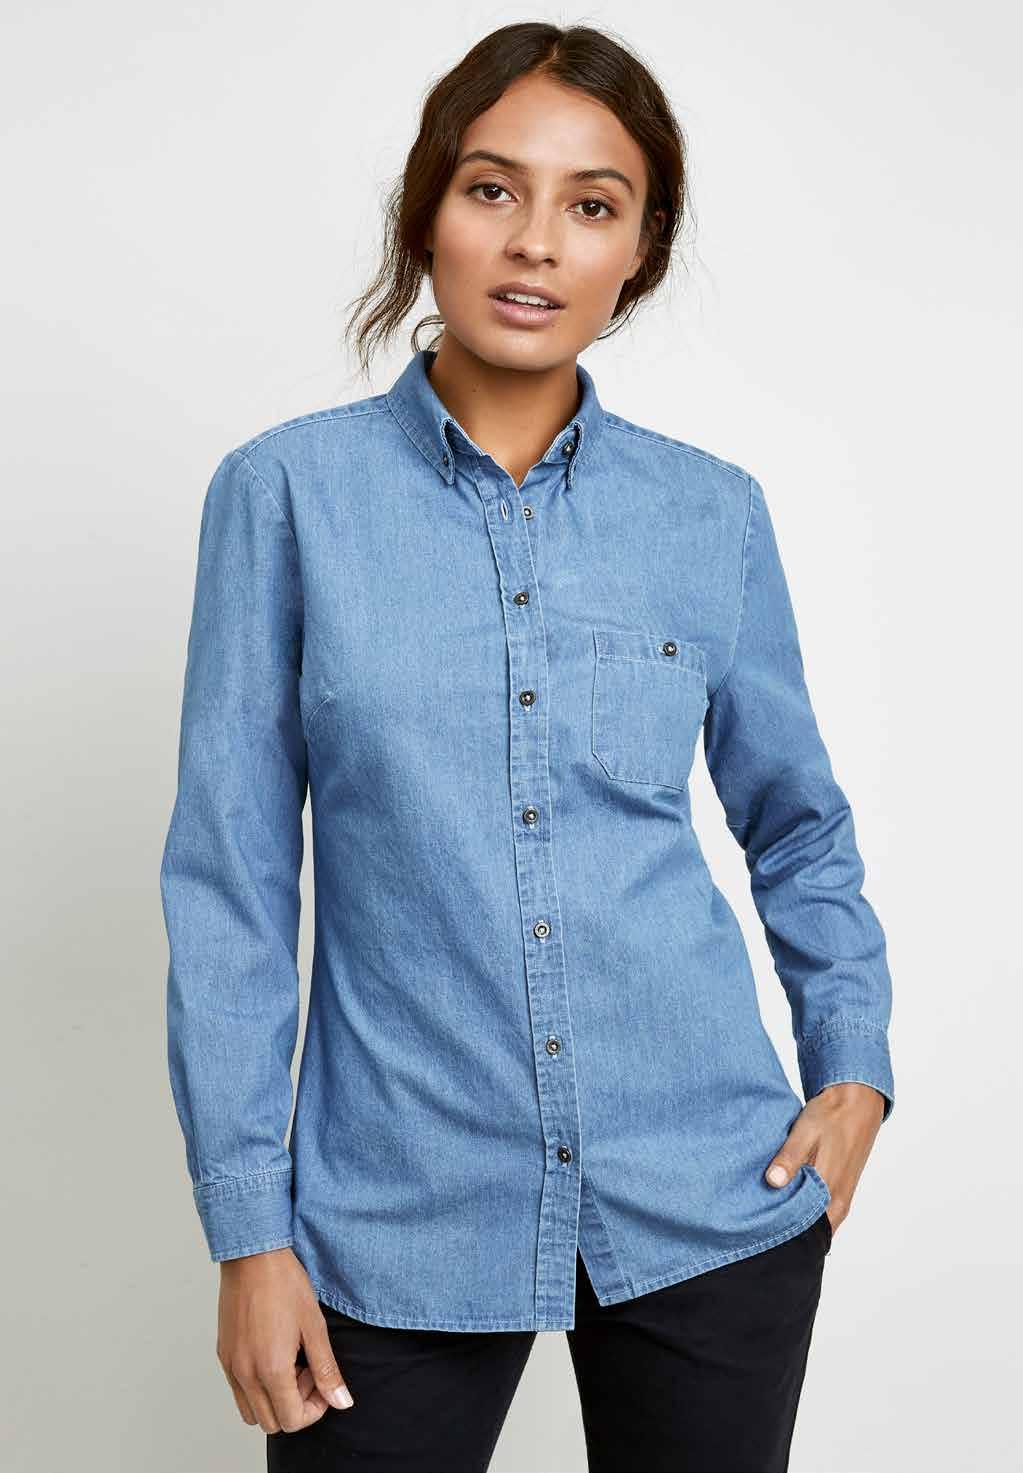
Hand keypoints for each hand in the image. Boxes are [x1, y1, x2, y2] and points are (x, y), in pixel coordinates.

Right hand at [216, 1246, 354, 1433]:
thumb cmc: (284, 1284)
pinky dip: (257, 1385)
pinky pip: (238, 1390)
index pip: (292, 1421)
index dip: (314, 1409)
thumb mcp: (314, 1326)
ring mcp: (231, 1366)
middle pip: (271, 1423)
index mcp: (270, 1370)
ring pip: (251, 1411)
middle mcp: (245, 1374)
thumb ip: (327, 1370)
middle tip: (307, 1370)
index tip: (321, 1380)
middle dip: (295, 1405)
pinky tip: (272, 1352)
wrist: (253, 1256)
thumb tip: (341, 1402)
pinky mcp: (223, 1355)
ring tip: (289, 1363)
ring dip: (274, 1399)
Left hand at [763, 1082, 885, 1236]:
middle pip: (808, 1230)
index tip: (758, 1226)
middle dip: (784, 1227)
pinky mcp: (839, 1192)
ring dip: (793, 1216)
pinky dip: (803, 1207)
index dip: (780, 1231)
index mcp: (830, 1192)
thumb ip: (790, 1159)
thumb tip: (773, 1181)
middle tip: (758, 1218)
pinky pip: (819, 1211)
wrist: (857, 1105)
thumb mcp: (806, 1132)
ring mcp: (840, 1199)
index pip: (804, 1230)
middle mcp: (837, 1203)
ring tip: (767, 1208)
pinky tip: (784, 1196)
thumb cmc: (831, 1117)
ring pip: (814, 1222)